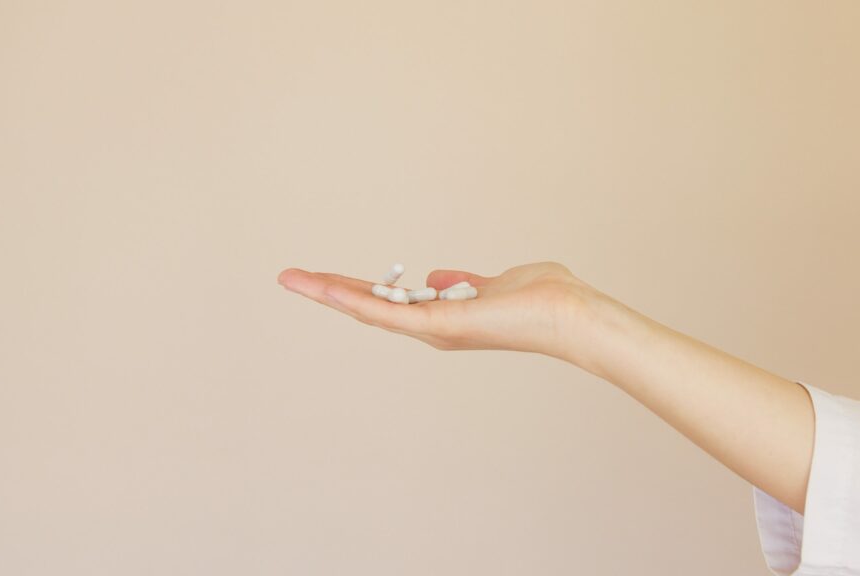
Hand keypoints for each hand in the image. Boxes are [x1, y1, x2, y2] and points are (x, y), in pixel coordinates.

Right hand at [277, 261, 599, 362]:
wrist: (570, 315)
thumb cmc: (543, 300)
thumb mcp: (492, 284)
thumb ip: (462, 283)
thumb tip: (437, 277)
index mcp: (441, 317)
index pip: (388, 301)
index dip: (352, 289)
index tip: (322, 278)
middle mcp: (431, 327)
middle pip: (369, 307)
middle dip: (327, 292)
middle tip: (289, 277)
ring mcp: (434, 328)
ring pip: (370, 310)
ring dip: (328, 293)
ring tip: (293, 279)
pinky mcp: (442, 324)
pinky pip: (390, 312)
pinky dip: (356, 299)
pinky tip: (327, 287)